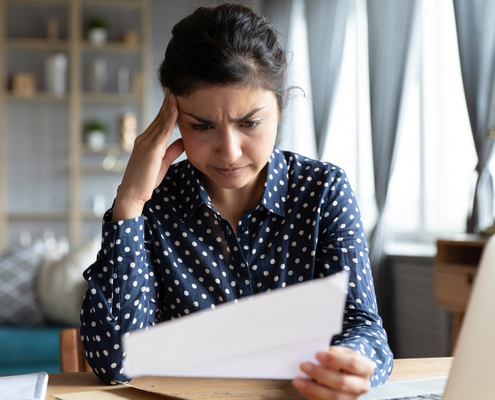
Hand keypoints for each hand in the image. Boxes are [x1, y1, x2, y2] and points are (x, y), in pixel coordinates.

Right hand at [112, 89, 183, 220]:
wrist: (133, 194)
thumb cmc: (146, 181)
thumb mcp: (162, 163)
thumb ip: (172, 151)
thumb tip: (183, 141)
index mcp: (146, 141)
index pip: (159, 122)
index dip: (166, 109)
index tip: (173, 97)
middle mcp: (144, 138)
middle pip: (159, 117)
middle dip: (167, 102)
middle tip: (174, 88)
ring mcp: (146, 143)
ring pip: (160, 121)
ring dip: (169, 106)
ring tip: (176, 93)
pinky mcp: (150, 149)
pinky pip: (162, 131)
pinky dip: (169, 118)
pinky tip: (175, 109)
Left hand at [293, 346, 373, 399]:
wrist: (349, 372)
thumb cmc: (343, 359)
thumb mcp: (342, 352)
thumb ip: (332, 354)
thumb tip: (313, 358)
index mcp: (366, 368)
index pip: (352, 363)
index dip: (334, 359)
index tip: (317, 354)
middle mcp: (362, 385)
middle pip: (342, 382)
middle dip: (320, 374)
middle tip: (304, 366)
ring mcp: (353, 398)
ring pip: (333, 397)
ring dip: (313, 388)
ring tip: (298, 380)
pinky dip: (311, 395)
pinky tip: (302, 387)